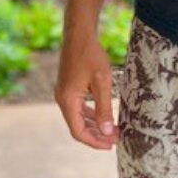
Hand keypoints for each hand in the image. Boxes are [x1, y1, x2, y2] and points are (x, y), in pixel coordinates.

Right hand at [54, 29, 118, 150]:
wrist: (79, 32)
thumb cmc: (90, 54)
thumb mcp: (102, 82)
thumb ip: (104, 108)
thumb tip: (106, 132)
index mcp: (67, 100)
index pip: (78, 131)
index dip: (95, 141)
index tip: (111, 144)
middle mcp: (62, 98)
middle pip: (77, 126)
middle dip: (96, 134)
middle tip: (115, 138)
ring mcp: (63, 92)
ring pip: (77, 117)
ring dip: (94, 125)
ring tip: (111, 130)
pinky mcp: (68, 86)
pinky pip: (77, 107)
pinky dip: (89, 114)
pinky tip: (102, 116)